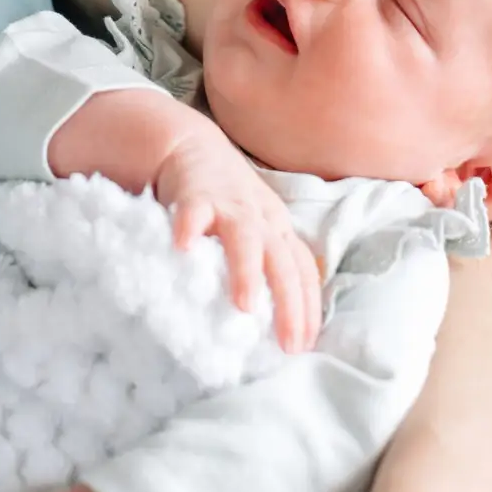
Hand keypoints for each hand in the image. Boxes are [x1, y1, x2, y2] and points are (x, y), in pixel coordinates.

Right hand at [153, 115, 322, 352]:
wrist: (190, 146)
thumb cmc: (225, 201)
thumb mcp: (255, 230)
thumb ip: (265, 265)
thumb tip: (273, 324)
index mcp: (279, 230)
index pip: (303, 270)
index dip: (308, 307)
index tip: (306, 344)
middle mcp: (261, 218)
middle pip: (283, 261)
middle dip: (290, 304)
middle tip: (288, 344)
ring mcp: (229, 204)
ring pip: (246, 237)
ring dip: (247, 270)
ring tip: (244, 305)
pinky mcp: (195, 193)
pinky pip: (194, 211)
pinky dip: (190, 227)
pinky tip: (183, 248)